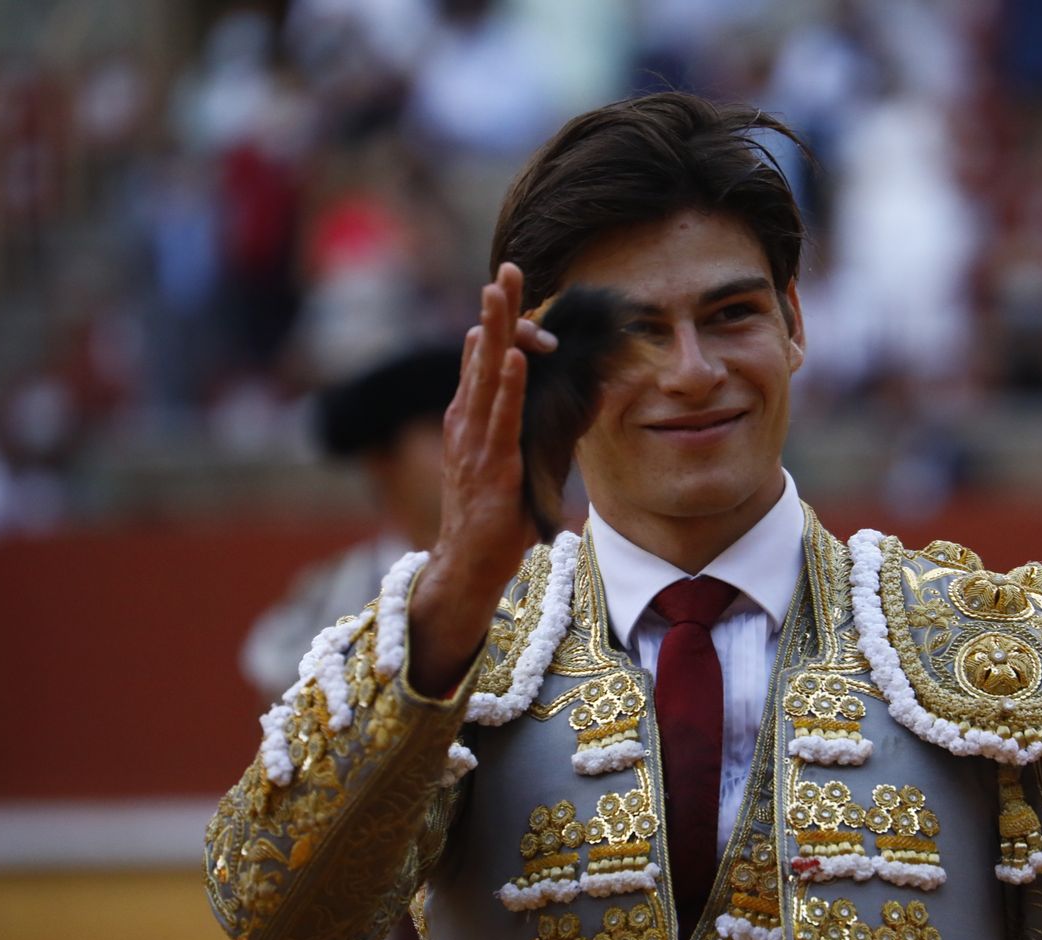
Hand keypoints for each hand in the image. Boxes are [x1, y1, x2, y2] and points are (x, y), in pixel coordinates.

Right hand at [406, 263, 557, 695]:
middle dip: (495, 311)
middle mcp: (467, 425)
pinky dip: (506, 385)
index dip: (495, 323)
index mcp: (471, 421)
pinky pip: (499, 419)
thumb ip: (540, 427)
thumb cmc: (495, 519)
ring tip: (503, 293)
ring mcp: (475, 444)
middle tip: (507, 268)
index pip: (483, 361)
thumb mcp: (521, 463)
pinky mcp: (490, 468)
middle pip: (482, 356)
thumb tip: (575, 394)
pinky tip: (512, 356)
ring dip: (497, 332)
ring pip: (486, 377)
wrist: (468, 568)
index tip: (505, 285)